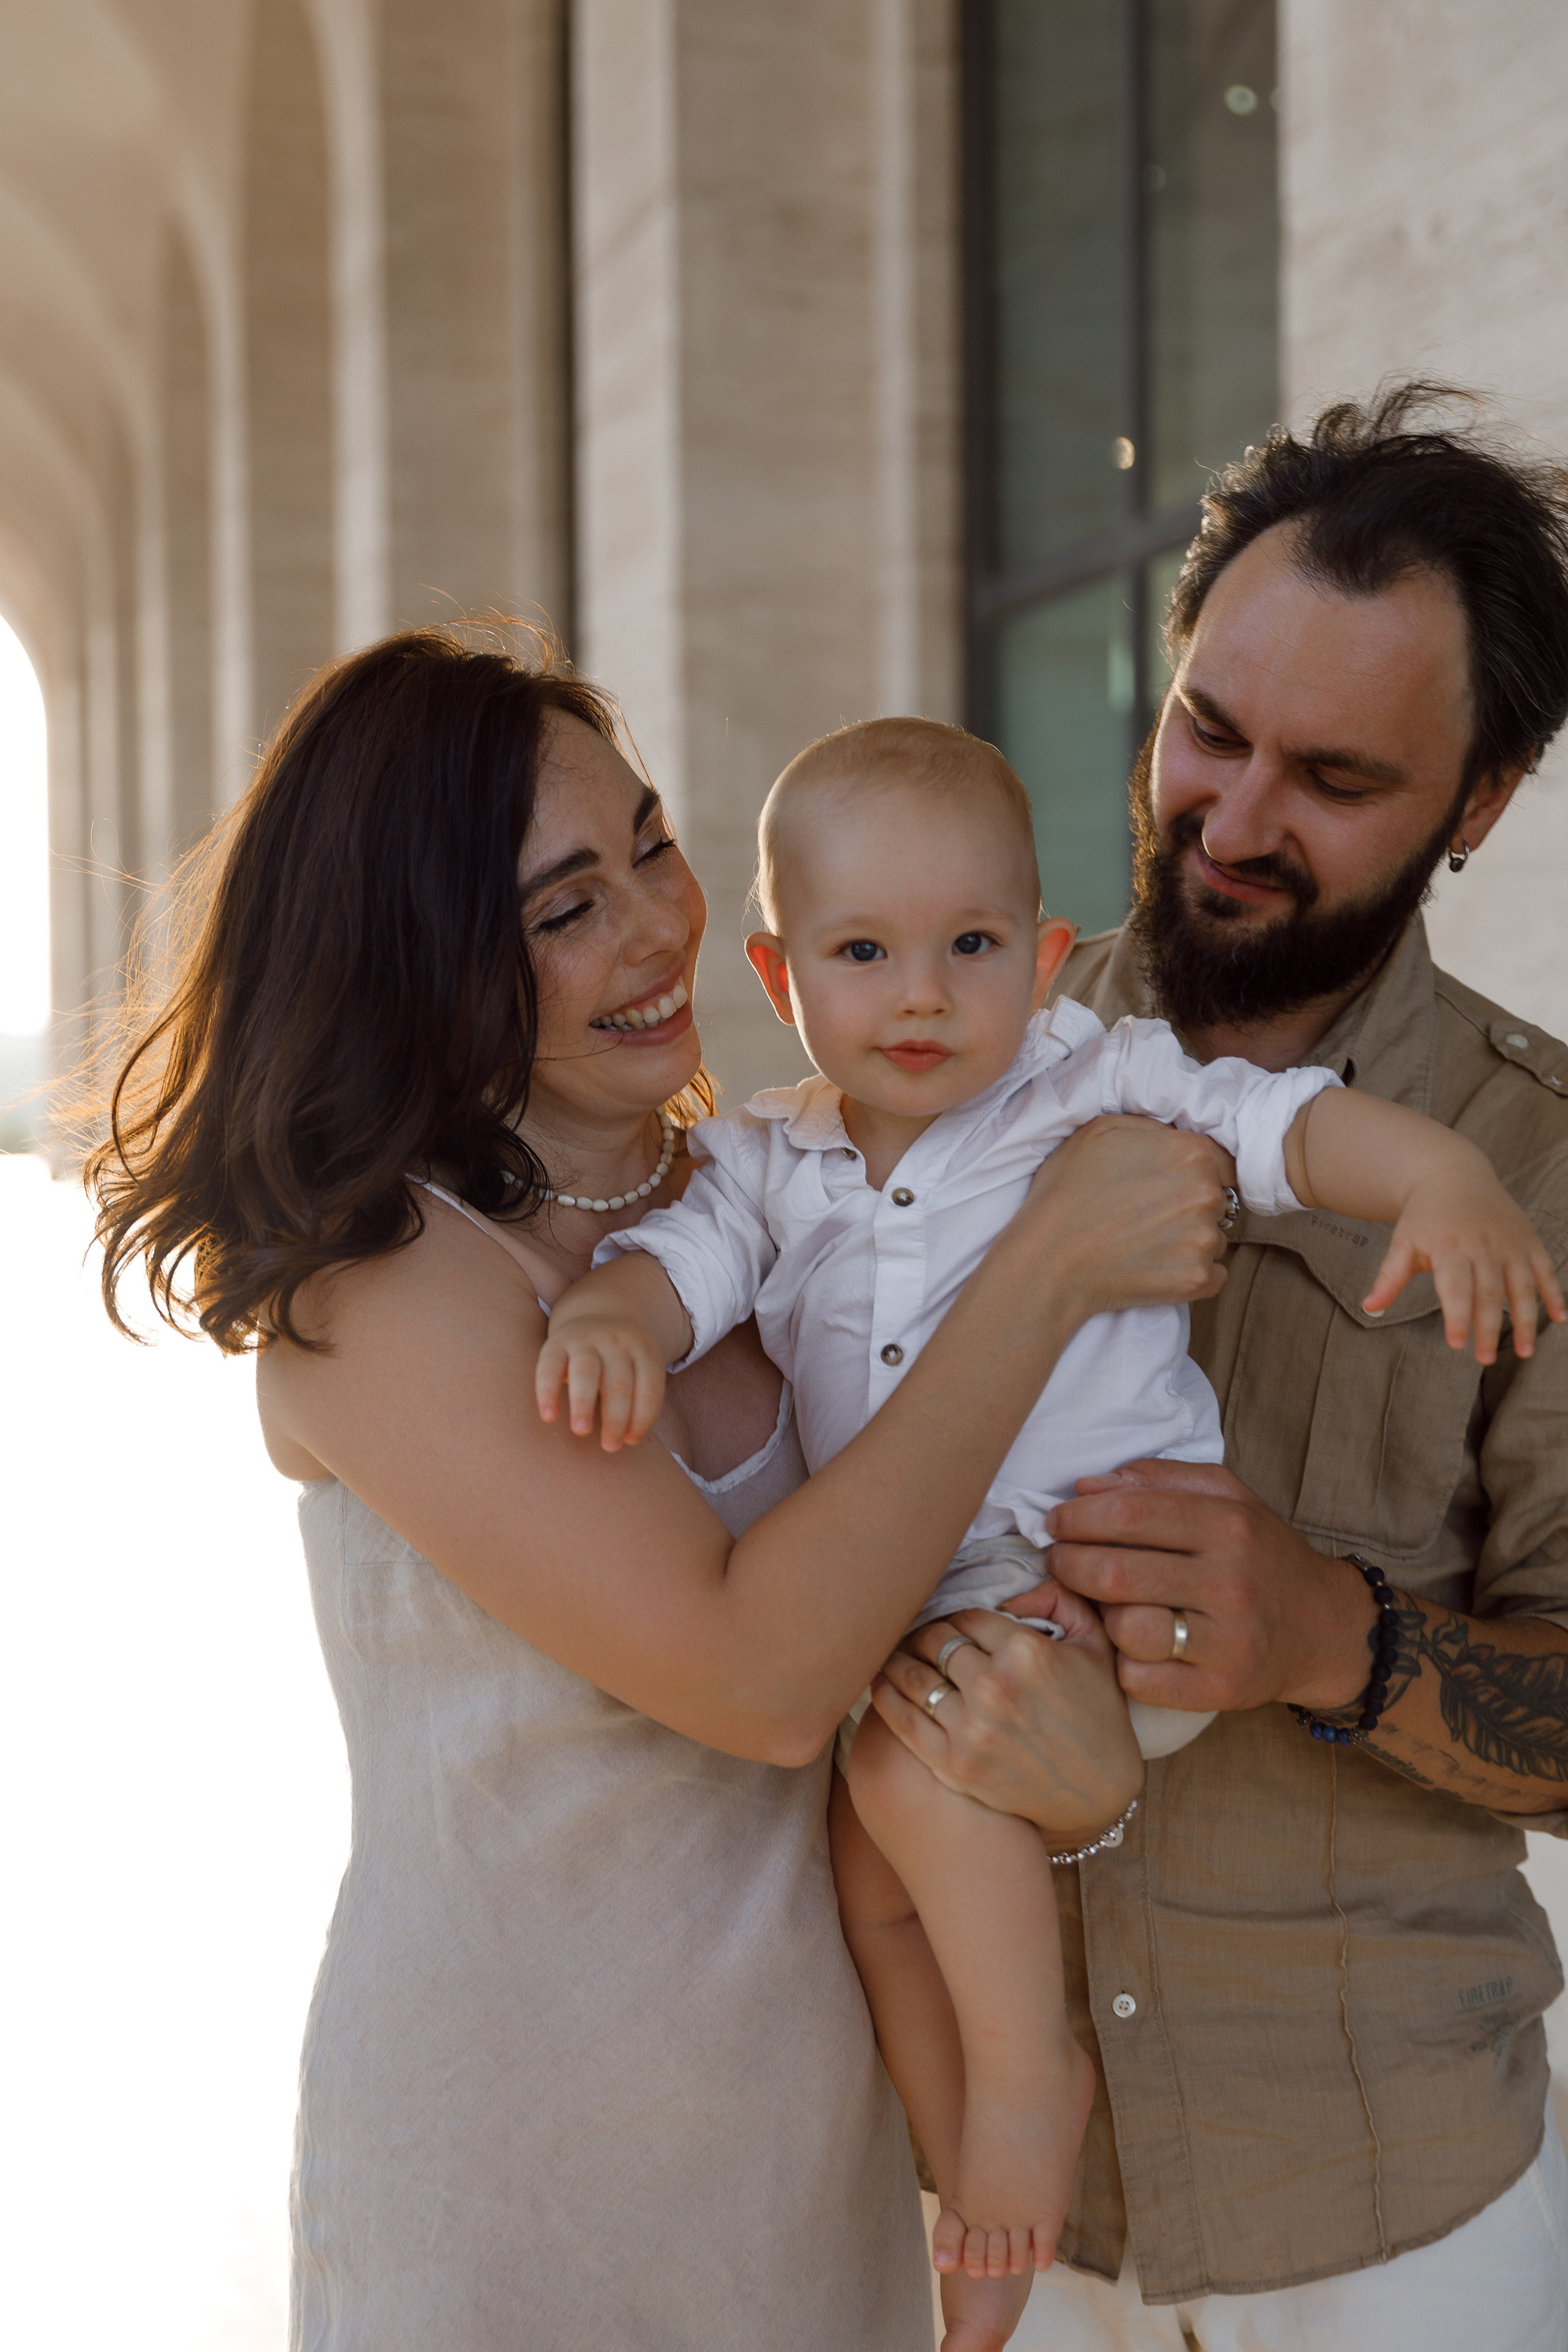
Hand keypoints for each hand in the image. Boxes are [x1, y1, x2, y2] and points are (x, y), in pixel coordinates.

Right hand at [534, 1310, 667, 1450]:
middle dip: (616, 1418)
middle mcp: (615, 1342)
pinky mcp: (556, 1343)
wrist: (599, 1309)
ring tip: (581, 1432)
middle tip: (610, 1447)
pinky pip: (549, 1367)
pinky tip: (549, 1417)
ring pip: (586, 1371)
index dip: (642, 1417)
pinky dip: (548, 1392)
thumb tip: (628, 1439)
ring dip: (584, 1403)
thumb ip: (640, 1396)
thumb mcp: (642, 1364)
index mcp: (643, 1349)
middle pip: (619, 1383)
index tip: (631, 1441)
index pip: (649, 1387)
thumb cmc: (623, 1356)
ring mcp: (585, 1340)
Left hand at [869, 1592, 1143, 1845]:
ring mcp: (971, 1729)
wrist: (1100, 1794)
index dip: (953, 1615)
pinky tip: (881, 1683)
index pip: (966, 1616)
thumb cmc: (1099, 1715)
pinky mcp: (954, 1765)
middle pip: (935, 1642)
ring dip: (897, 1659)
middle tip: (915, 1634)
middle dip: (923, 1634)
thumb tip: (1012, 1588)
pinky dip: (886, 1696)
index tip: (948, 1621)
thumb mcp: (1095, 1646)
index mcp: (1026, 1652)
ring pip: (913, 1676)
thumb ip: (1058, 1599)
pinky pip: (903, 1721)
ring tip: (891, 1653)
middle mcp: (994, 1687)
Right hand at [1017, 1116, 1237, 1320]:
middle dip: (1192, 1204)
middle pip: (1220, 1198)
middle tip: (1149, 1214)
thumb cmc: (1066, 1193)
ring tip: (1145, 1242)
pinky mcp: (1197, 1279)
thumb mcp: (1100, 1130)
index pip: (1223, 1160)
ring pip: (1216, 1236)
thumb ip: (1152, 1127)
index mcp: (1190, 1152)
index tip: (1171, 1184)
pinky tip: (1156, 1266)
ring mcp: (1205, 1240)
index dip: (1198, 1171)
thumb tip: (1175, 1137)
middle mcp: (1206, 1194)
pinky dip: (1193, 1272)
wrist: (1049, 1261)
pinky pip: (1215, 1274)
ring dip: (1191, 1239)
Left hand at [1047, 1460, 1376, 1714]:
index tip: (1057, 1521)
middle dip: (1067, 1562)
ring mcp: (1227, 1642)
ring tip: (1101, 1602)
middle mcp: (1231, 1583)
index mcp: (1229, 1526)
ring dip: (1096, 1613)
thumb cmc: (1261, 1556)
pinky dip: (1120, 1660)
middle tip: (1059, 1558)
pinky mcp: (1220, 1690)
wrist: (1324, 1628)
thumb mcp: (1228, 1498)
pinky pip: (1138, 1678)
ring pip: (1123, 1628)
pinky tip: (1130, 1643)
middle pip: (1114, 1572)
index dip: (1077, 1517)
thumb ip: (1159, 1480)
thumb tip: (1087, 1486)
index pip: (1127, 1514)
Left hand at [1362, 1171, 1565, 1363]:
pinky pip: (1546, 1270)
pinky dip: (1555, 1294)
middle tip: (1485, 1360)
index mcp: (1450, 1247)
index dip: (1457, 1317)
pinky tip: (1560, 1319)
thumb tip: (1368, 1308)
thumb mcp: (1403, 1242)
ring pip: (1523, 1287)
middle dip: (1489, 1329)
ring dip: (1526, 1321)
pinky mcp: (1528, 1240)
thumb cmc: (1425, 1217)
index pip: (1455, 1288)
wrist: (1453, 1174)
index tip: (1456, 1344)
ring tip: (1525, 1352)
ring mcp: (1510, 1242)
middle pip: (1489, 1294)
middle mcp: (1484, 1245)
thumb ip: (1390, 1277)